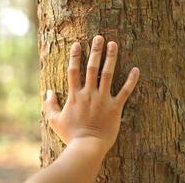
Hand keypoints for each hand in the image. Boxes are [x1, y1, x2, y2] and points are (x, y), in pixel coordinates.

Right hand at [45, 35, 139, 152]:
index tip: (77, 44)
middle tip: (99, 37)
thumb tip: (48, 92)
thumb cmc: (71, 135)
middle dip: (95, 51)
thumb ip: (50, 105)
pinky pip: (125, 92)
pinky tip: (136, 69)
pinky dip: (131, 80)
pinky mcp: (115, 107)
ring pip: (108, 74)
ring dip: (111, 58)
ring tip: (114, 44)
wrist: (87, 147)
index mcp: (75, 95)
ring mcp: (103, 99)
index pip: (74, 71)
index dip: (75, 56)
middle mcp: (89, 93)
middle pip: (92, 67)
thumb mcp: (54, 120)